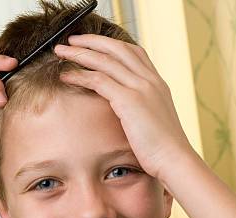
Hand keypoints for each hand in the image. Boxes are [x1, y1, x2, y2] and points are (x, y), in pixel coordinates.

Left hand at [54, 34, 195, 180]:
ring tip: (61, 52)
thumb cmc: (164, 150)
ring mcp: (141, 88)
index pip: (133, 52)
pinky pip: (98, 80)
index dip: (111, 45)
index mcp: (157, 84)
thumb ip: (142, 110)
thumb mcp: (154, 122)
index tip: (93, 44)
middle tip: (71, 40)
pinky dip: (80, 75)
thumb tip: (127, 114)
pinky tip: (66, 75)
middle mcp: (150, 80)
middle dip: (91, 40)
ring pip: (105, 60)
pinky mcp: (129, 100)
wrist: (175, 160)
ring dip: (79, 53)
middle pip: (117, 48)